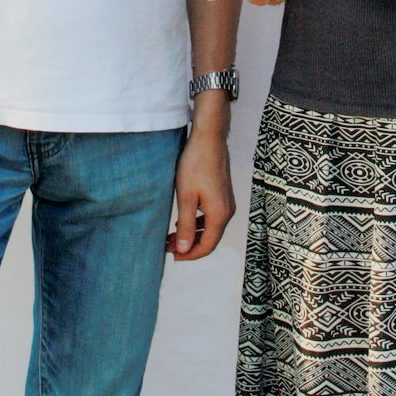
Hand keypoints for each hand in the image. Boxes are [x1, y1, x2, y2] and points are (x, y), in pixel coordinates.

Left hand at [166, 122, 235, 260]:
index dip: (189, 255)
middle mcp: (227, 211)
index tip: (172, 256)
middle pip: (210, 239)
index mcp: (219, 215)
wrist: (209, 139)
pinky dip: (198, 224)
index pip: (206, 246)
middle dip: (189, 246)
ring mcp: (227, 203)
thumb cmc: (197, 164)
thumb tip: (184, 249)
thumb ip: (186, 225)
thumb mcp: (186, 197)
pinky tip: (184, 219)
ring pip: (211, 229)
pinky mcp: (223, 195)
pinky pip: (212, 217)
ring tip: (172, 235)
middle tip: (167, 246)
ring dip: (193, 235)